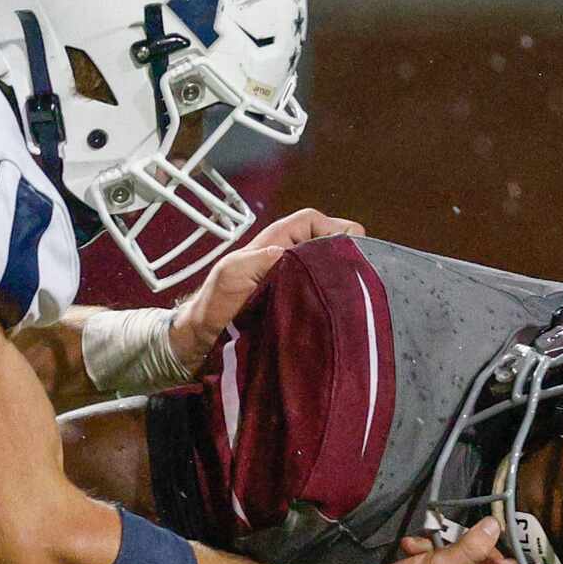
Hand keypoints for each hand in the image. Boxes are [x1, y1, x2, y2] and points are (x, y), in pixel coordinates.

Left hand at [169, 208, 365, 374]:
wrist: (203, 342)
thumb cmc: (214, 305)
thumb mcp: (232, 274)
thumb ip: (259, 259)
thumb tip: (289, 253)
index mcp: (275, 243)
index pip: (313, 221)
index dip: (334, 228)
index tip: (351, 248)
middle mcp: (288, 260)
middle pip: (326, 245)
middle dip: (345, 254)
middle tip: (360, 276)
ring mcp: (294, 284)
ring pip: (327, 272)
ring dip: (341, 281)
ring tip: (356, 297)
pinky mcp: (297, 308)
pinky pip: (322, 298)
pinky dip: (333, 303)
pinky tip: (342, 315)